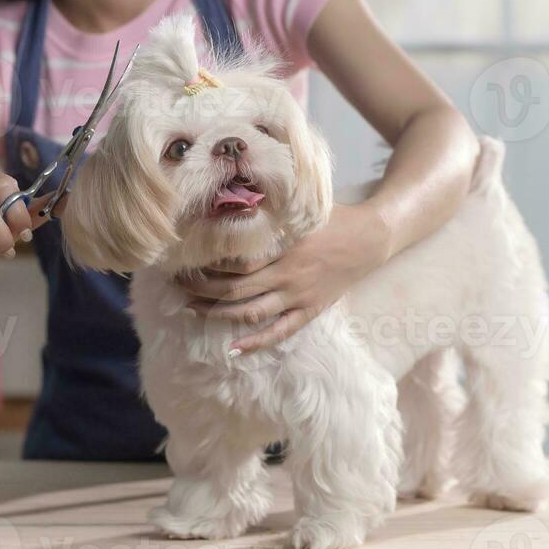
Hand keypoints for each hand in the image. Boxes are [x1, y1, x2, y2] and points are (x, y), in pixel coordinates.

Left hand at [179, 203, 390, 353]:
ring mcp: (298, 297)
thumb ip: (271, 209)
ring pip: (251, 313)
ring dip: (218, 314)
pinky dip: (256, 342)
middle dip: (202, 289)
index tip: (187, 257)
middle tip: (178, 284)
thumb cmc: (334, 218)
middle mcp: (288, 276)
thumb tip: (236, 199)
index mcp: (284, 248)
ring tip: (191, 309)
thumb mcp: (302, 208)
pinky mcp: (309, 311)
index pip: (237, 261)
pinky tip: (233, 349)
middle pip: (235, 289)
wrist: (370, 239)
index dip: (208, 263)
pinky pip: (279, 332)